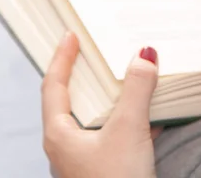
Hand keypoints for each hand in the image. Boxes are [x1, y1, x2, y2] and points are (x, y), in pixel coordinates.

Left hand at [42, 32, 159, 177]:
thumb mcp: (128, 129)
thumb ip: (137, 89)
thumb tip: (145, 54)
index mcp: (60, 135)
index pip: (53, 85)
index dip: (62, 57)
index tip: (69, 36)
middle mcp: (67, 147)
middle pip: (70, 100)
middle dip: (84, 74)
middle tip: (94, 52)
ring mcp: (84, 160)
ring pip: (93, 118)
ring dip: (109, 96)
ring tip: (124, 78)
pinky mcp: (104, 169)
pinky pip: (111, 134)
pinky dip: (125, 118)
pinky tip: (146, 115)